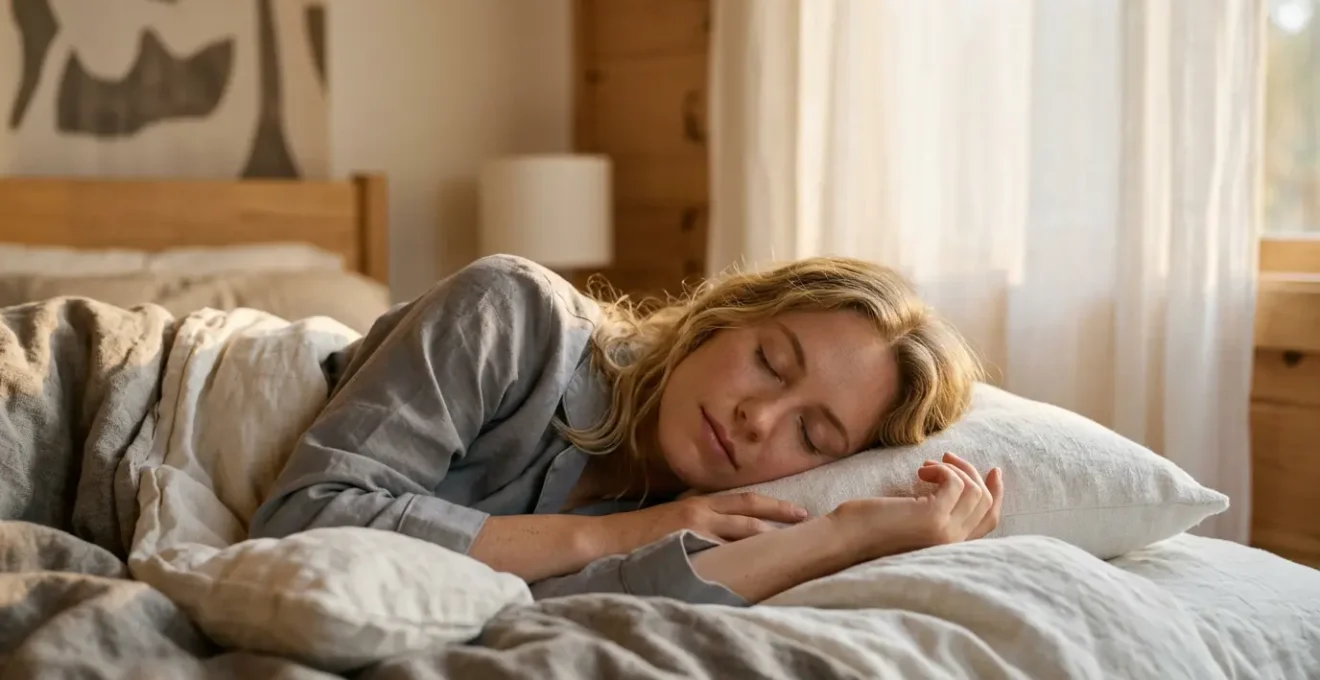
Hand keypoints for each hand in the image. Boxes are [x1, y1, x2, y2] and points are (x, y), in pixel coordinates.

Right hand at [596, 492, 809, 555]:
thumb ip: (698, 521)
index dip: (771, 504)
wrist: (607, 538)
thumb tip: (722, 533)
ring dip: (768, 534)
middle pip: (750, 507)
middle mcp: (700, 508)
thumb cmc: (638, 534)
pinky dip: (742, 554)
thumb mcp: (673, 519)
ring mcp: (694, 524)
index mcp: (698, 502)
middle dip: (780, 511)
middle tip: (806, 518)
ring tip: (792, 541)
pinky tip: (758, 562)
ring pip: (741, 528)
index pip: (743, 500)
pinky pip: (722, 548)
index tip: (796, 510)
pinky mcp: (686, 540)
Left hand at [828, 452, 1003, 562]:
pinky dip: (942, 469)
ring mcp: (945, 533)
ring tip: (928, 465)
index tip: (993, 471)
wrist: (843, 540)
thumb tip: (953, 483)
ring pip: (974, 491)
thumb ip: (935, 513)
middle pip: (985, 504)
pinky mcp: (933, 518)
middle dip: (973, 474)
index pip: (988, 522)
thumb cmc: (868, 527)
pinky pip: (955, 483)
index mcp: (948, 548)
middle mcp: (952, 544)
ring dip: (955, 468)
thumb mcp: (910, 520)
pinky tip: (921, 470)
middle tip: (949, 457)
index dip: (995, 494)